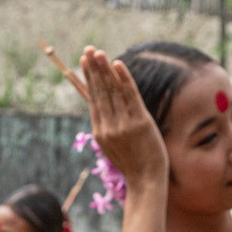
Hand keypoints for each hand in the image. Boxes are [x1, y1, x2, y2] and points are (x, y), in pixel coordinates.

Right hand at [76, 47, 169, 196]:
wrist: (146, 181)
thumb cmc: (133, 164)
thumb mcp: (115, 147)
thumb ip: (108, 128)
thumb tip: (103, 111)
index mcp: (100, 132)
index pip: (94, 99)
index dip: (90, 79)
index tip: (85, 62)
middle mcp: (108, 127)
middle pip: (100, 92)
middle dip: (94, 69)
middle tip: (88, 50)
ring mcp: (123, 124)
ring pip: (112, 91)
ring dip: (105, 69)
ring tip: (99, 52)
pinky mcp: (139, 122)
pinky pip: (129, 96)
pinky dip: (124, 79)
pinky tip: (117, 64)